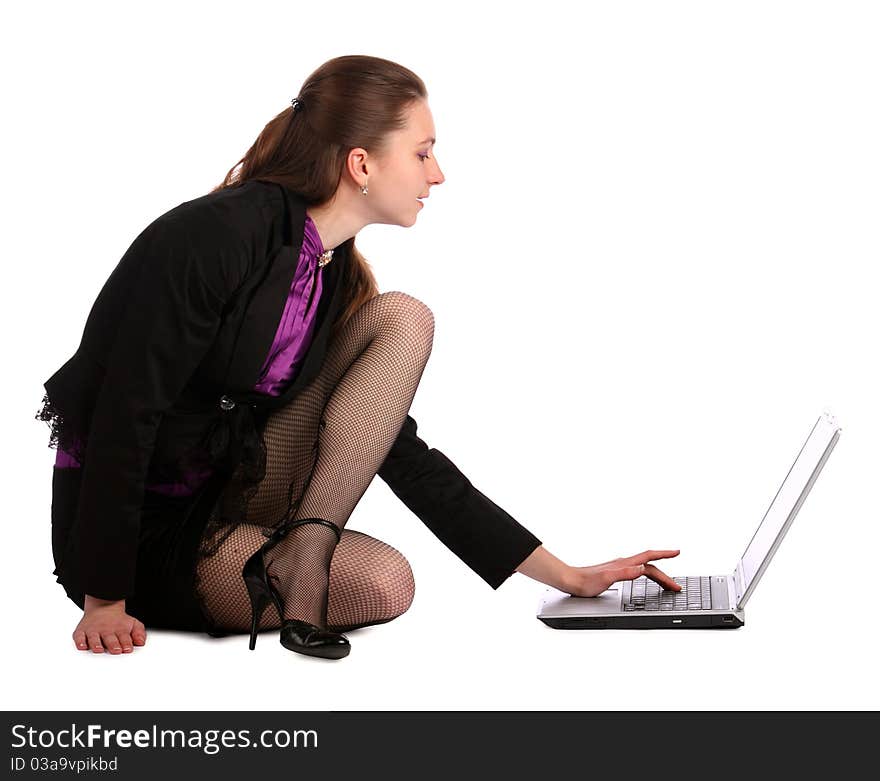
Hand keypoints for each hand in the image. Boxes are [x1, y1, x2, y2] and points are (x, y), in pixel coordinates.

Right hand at [73, 596, 146, 653]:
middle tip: (116, 651)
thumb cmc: (119, 621)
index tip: (128, 649)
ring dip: (96, 644)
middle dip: (113, 645)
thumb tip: (141, 642)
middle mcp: (106, 630)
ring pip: (94, 638)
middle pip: (110, 639)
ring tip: (99, 649)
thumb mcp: (133, 623)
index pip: (124, 637)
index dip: (126, 643)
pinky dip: (79, 641)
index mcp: (120, 629)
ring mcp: (93, 630)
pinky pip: (79, 636)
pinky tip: (82, 646)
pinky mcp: (81, 631)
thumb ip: (138, 633)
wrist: (104, 606)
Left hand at [564, 549, 680, 597]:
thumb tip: (641, 568)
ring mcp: (619, 567)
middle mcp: (623, 563)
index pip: (648, 557)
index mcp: (624, 563)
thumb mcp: (607, 579)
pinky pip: (636, 571)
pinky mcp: (614, 573)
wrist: (571, 581)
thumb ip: (625, 573)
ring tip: (665, 582)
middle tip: (675, 585)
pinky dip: (645, 573)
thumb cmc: (586, 582)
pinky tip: (644, 577)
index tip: (677, 552)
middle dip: (664, 574)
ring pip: (643, 568)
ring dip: (657, 574)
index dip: (664, 555)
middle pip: (649, 565)